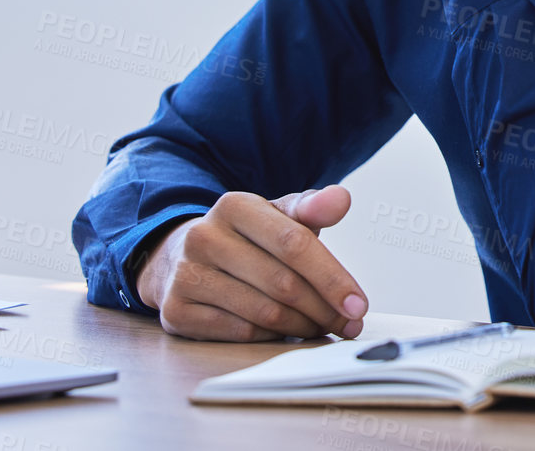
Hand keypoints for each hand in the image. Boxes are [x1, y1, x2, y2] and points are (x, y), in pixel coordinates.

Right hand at [134, 186, 368, 341]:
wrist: (181, 258)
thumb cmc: (245, 239)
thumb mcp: (276, 216)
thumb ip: (311, 207)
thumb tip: (341, 199)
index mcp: (234, 205)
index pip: (294, 243)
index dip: (332, 277)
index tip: (358, 304)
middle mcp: (204, 236)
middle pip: (282, 282)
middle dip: (324, 309)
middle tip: (348, 323)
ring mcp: (185, 274)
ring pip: (264, 312)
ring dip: (302, 326)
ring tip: (322, 327)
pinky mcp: (176, 310)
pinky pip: (240, 332)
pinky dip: (271, 336)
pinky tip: (286, 331)